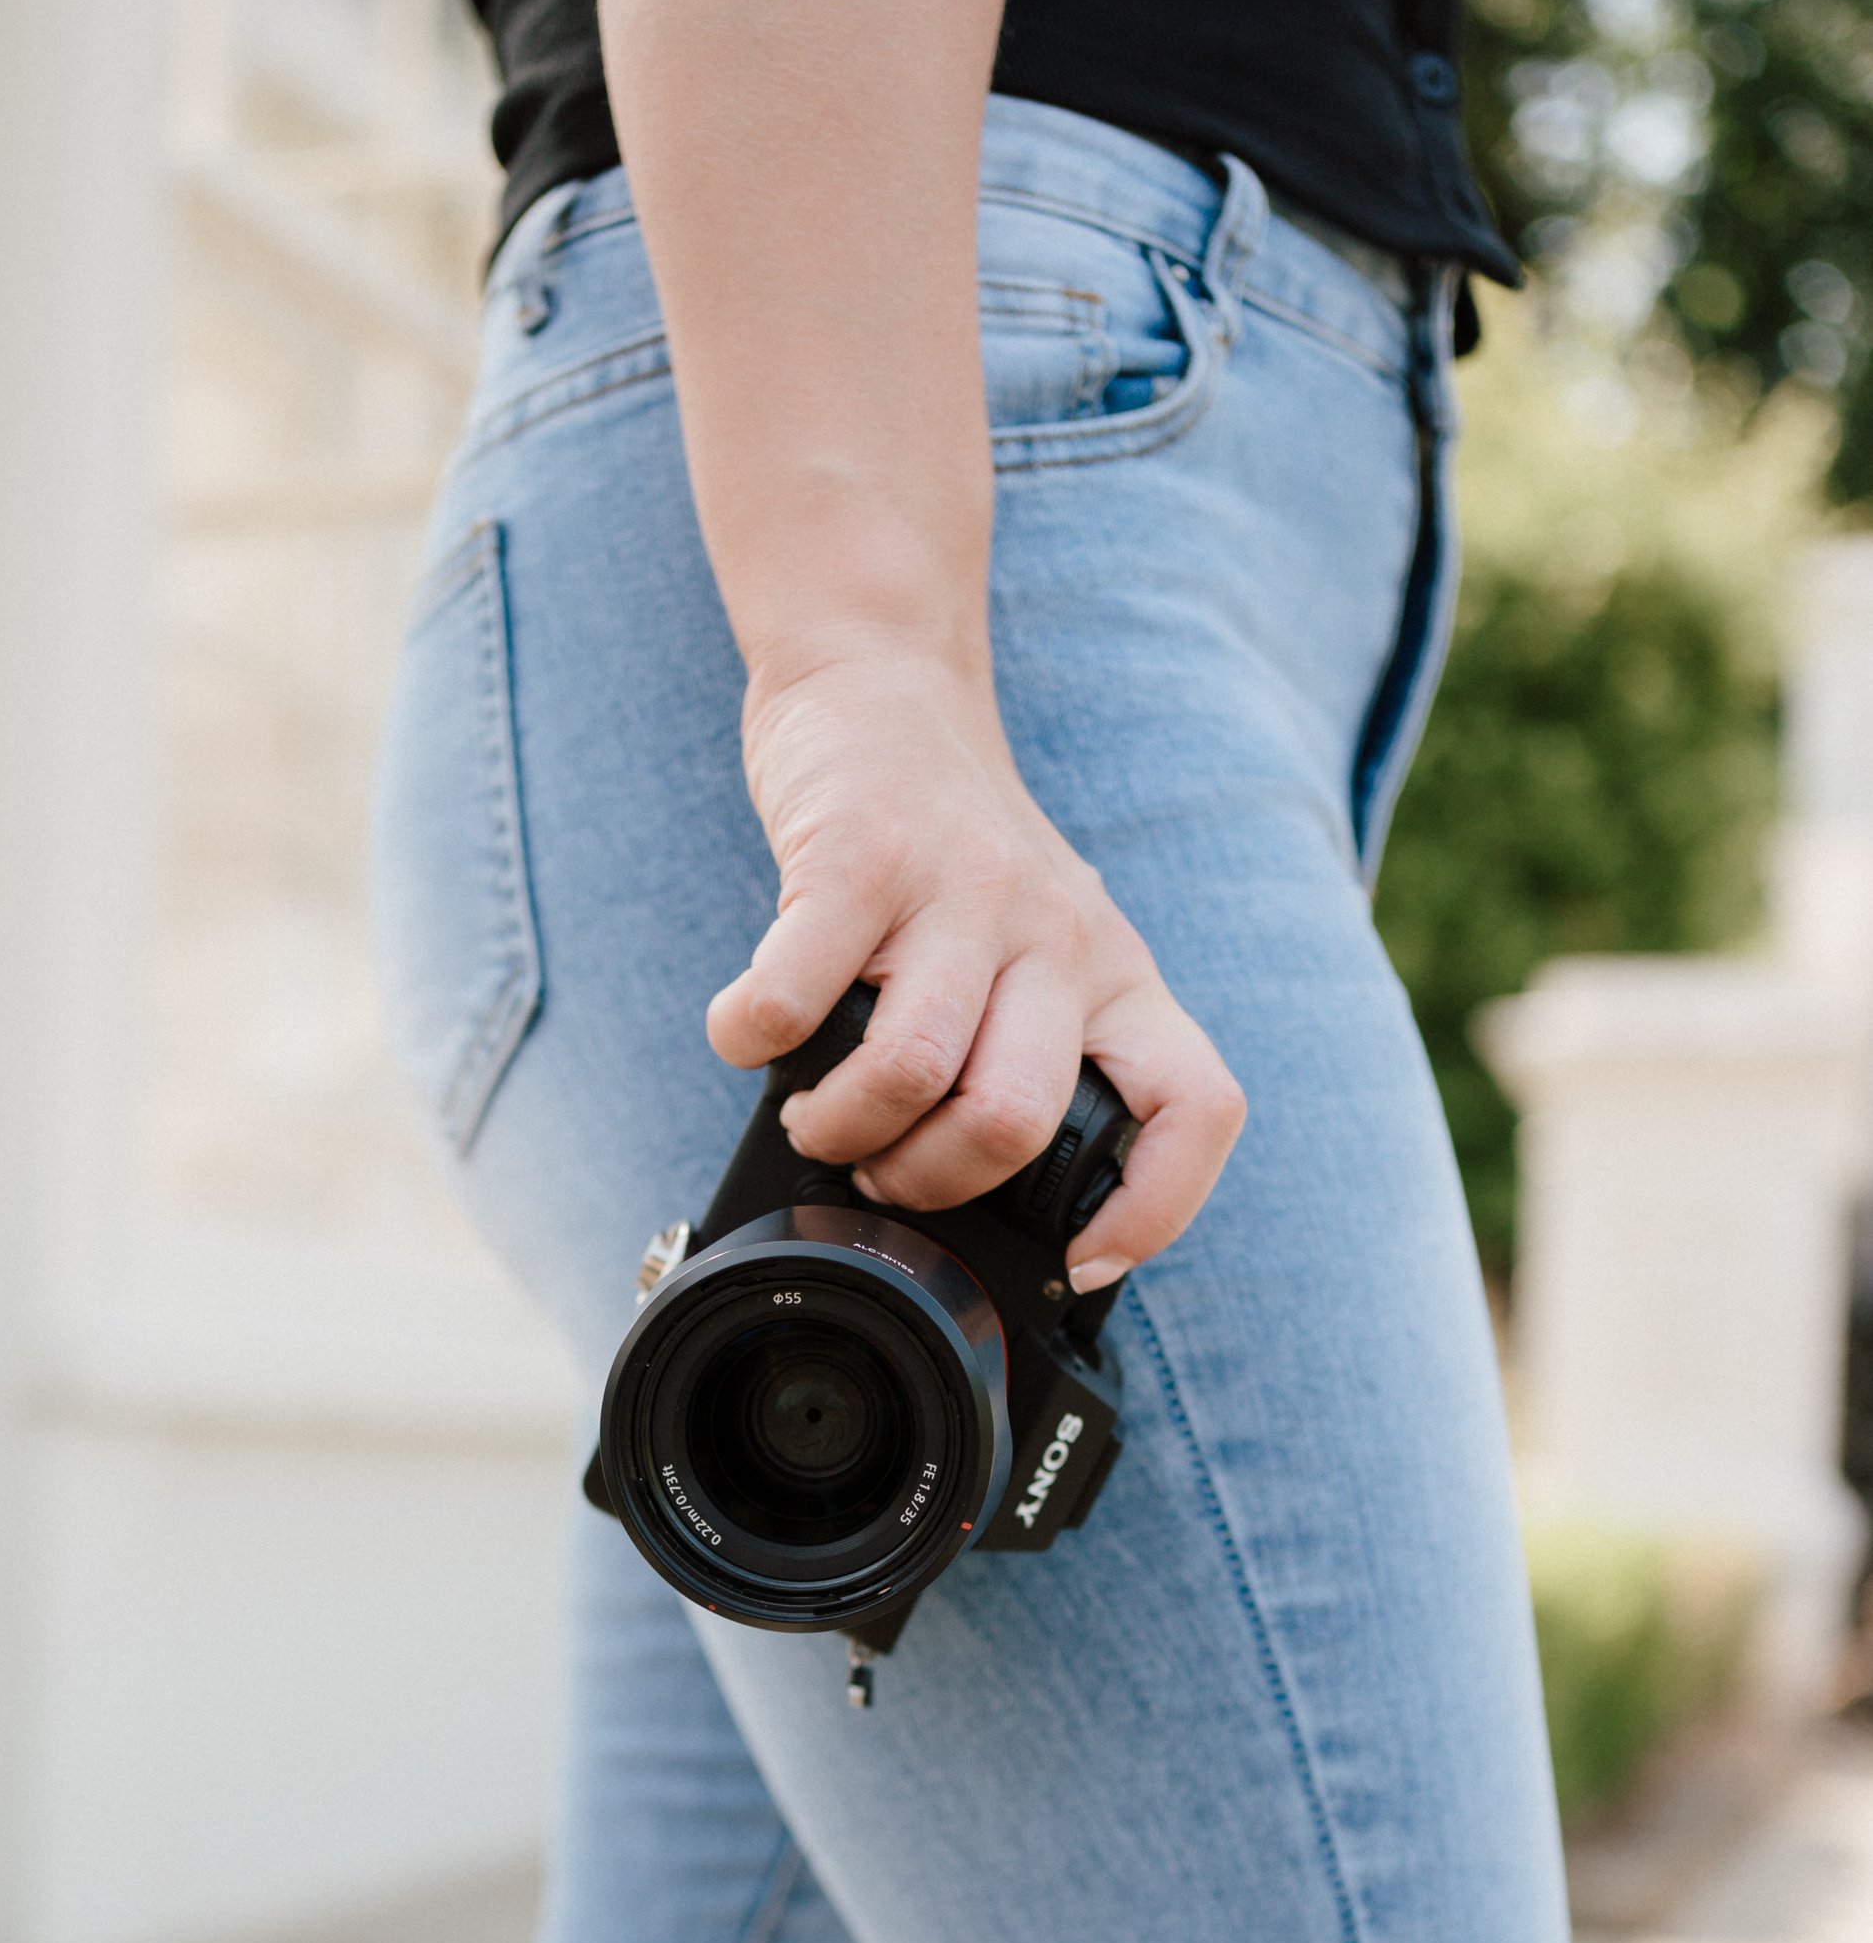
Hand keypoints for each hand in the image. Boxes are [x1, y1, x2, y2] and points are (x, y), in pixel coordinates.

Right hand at [710, 646, 1244, 1282]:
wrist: (884, 684)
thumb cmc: (948, 851)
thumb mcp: (1038, 945)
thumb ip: (1030, 1049)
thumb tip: (976, 1204)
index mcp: (1111, 976)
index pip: (1194, 1109)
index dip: (1155, 1210)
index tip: (1081, 1258)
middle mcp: (1053, 937)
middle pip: (1011, 1120)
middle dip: (927, 1182)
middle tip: (881, 1167)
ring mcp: (958, 894)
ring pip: (909, 1073)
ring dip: (838, 1128)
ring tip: (814, 1116)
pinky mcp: (858, 860)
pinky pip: (793, 1004)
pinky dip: (750, 1042)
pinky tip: (747, 1033)